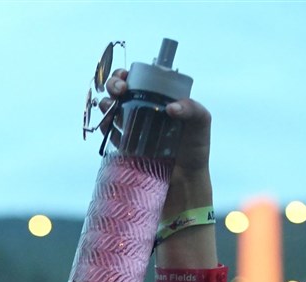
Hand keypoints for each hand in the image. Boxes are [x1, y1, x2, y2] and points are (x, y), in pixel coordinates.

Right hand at [100, 71, 211, 213]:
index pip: (140, 79)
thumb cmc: (195, 150)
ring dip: (106, 102)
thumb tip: (171, 107)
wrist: (184, 182)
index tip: (128, 77)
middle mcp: (143, 110)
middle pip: (121, 90)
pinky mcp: (124, 146)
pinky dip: (104, 124)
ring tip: (110, 105)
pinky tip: (107, 123)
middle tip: (120, 89)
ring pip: (111, 107)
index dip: (129, 74)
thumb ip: (193, 110)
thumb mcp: (201, 123)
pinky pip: (109, 132)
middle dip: (114, 83)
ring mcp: (131, 127)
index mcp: (159, 99)